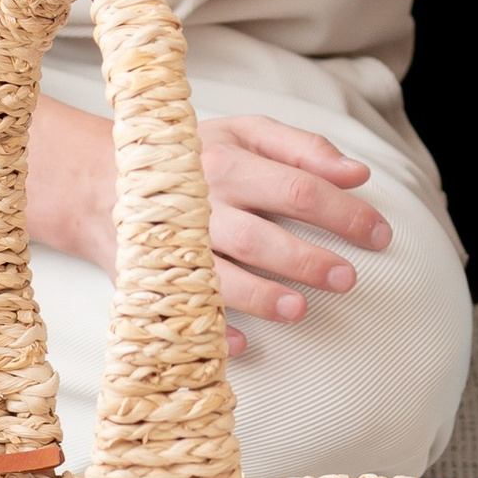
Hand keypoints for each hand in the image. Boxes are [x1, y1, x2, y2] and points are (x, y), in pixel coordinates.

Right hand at [32, 106, 392, 347]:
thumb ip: (302, 149)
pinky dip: (209, 329)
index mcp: (227, 162)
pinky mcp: (148, 279)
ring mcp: (170, 244)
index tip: (380, 235)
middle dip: (307, 260)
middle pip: (259, 236)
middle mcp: (199, 204)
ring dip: (261, 297)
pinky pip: (180, 310)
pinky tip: (241, 344)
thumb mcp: (244, 132)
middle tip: (348, 278)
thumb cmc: (191, 155)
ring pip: (219, 276)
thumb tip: (358, 173)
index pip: (297, 188)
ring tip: (300, 310)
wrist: (97, 180)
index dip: (343, 212)